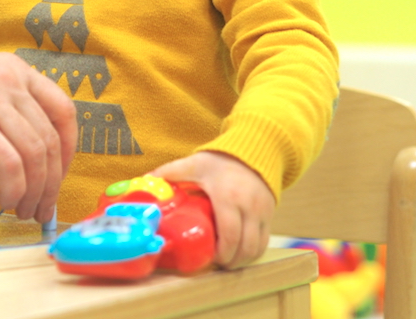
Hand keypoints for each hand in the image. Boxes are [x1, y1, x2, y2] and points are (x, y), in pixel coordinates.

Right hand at [0, 42, 76, 222]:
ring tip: (22, 209)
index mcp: (14, 68)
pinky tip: (4, 200)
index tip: (58, 176)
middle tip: (42, 206)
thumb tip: (29, 150)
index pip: (64, 111)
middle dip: (52, 182)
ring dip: (34, 191)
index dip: (69, 150)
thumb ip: (4, 102)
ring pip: (36, 155)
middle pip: (52, 139)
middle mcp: (9, 79)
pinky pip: (10, 165)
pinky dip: (14, 189)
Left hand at [150, 151, 274, 268]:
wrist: (251, 151)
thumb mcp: (194, 164)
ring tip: (228, 261)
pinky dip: (253, 252)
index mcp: (228, 197)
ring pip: (257, 247)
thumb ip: (170, 172)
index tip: (211, 258)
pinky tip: (241, 253)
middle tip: (217, 264)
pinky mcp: (270, 214)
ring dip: (243, 259)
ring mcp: (262, 212)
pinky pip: (265, 241)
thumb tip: (144, 180)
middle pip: (245, 246)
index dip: (221, 252)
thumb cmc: (219, 160)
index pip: (229, 233)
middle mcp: (249, 207)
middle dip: (231, 261)